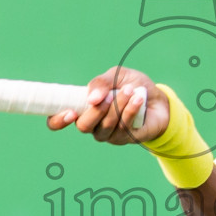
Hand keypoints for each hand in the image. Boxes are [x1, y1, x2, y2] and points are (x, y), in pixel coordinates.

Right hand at [44, 66, 169, 144]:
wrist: (158, 97)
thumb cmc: (132, 86)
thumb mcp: (116, 76)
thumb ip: (100, 82)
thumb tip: (91, 98)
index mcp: (82, 109)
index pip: (57, 122)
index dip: (58, 120)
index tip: (70, 112)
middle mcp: (92, 125)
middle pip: (84, 126)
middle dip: (97, 110)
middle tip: (111, 95)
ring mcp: (108, 134)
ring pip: (106, 126)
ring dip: (118, 107)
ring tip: (130, 91)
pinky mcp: (126, 139)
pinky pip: (124, 129)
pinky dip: (131, 111)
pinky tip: (139, 99)